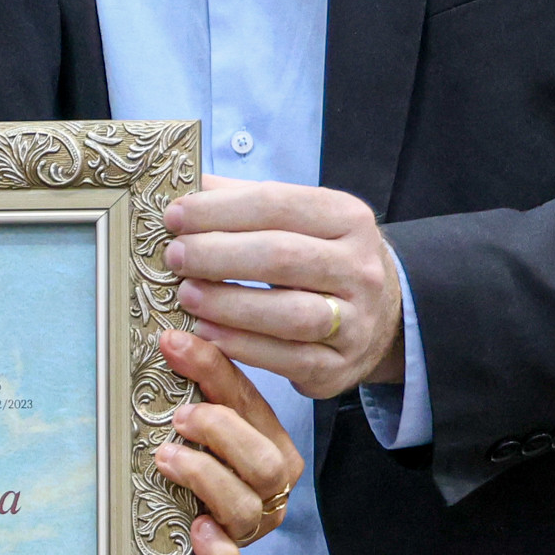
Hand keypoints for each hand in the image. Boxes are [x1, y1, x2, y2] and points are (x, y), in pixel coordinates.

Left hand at [154, 329, 302, 554]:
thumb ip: (197, 400)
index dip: (214, 372)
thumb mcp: (201, 437)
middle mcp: (267, 496)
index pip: (250, 406)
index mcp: (269, 453)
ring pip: (247, 508)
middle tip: (179, 417)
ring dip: (207, 478)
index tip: (174, 344)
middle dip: (222, 430)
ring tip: (166, 459)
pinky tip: (198, 531)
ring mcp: (246, 535)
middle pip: (265, 462)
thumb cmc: (193, 481)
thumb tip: (169, 340)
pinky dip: (218, 553)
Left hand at [161, 176, 404, 400]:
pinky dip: (242, 347)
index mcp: (347, 218)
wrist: (379, 316)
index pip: (276, 204)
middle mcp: (360, 268)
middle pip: (281, 256)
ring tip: (186, 294)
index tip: (175, 216)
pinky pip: (288, 360)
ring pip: (289, 313)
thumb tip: (184, 188)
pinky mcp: (340, 366)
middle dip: (217, 255)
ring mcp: (355, 321)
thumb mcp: (298, 220)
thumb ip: (243, 201)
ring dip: (228, 304)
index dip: (219, 209)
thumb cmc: (320, 258)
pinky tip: (206, 333)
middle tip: (175, 257)